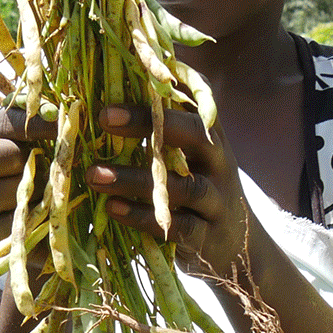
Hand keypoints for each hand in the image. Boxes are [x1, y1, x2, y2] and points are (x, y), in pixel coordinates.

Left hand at [85, 103, 248, 279]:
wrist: (239, 249)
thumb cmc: (197, 192)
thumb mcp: (189, 160)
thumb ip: (159, 134)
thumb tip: (107, 104)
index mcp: (210, 137)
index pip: (193, 102)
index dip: (161, 90)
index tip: (122, 84)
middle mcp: (219, 162)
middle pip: (193, 134)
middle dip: (147, 123)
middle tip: (104, 117)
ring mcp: (217, 200)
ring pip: (182, 186)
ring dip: (134, 179)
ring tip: (94, 174)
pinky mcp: (209, 237)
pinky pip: (178, 225)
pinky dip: (142, 217)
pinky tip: (112, 208)